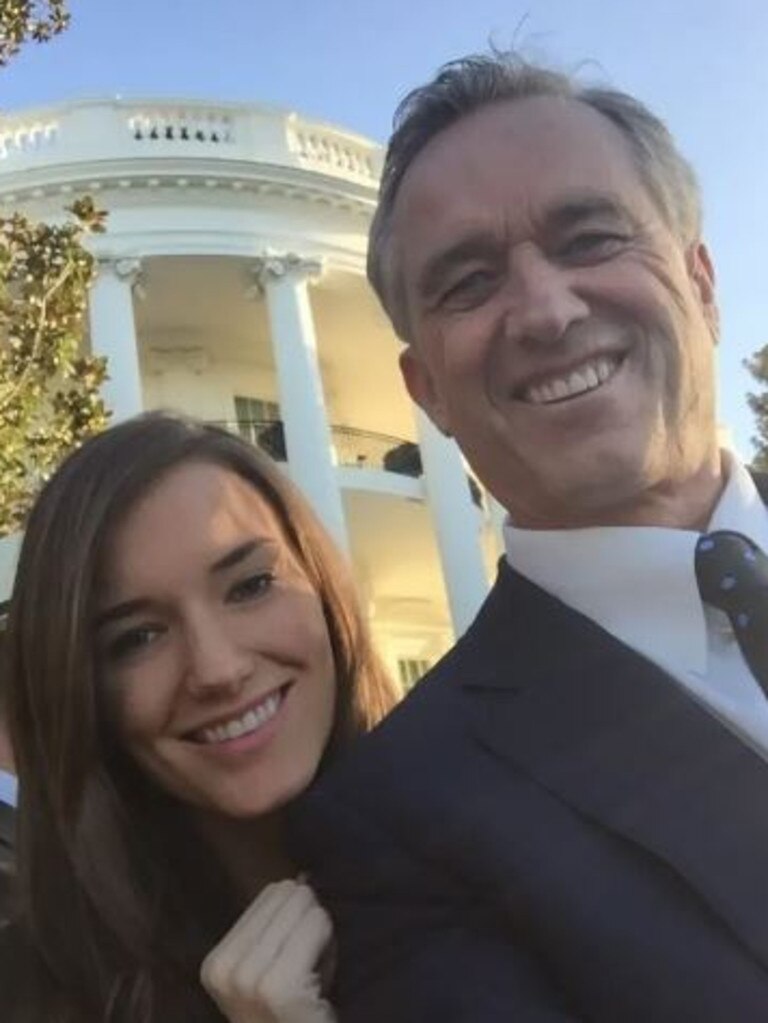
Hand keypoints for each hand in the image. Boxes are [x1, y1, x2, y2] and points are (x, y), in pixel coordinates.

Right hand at [200, 879, 334, 1022]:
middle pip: (286, 895)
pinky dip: (328, 941)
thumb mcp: (271, 969)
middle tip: (309, 964)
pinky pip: (317, 924)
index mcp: (215, 963)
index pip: (269, 894)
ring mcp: (250, 979)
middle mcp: (226, 969)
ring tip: (314, 973)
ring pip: (304, 906)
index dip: (294, 917)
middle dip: (307, 920)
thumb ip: (278, 924)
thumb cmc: (292, 1018)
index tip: (295, 956)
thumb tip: (302, 877)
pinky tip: (322, 976)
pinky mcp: (281, 986)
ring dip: (320, 933)